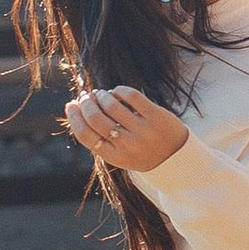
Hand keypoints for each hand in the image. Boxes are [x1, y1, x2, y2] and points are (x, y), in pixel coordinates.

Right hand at [63, 82, 187, 173]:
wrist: (178, 159)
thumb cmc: (143, 154)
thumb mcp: (121, 155)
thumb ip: (102, 139)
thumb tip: (77, 110)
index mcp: (115, 158)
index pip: (85, 136)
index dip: (74, 118)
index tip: (70, 105)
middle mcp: (128, 145)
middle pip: (96, 119)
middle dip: (86, 104)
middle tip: (85, 96)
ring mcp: (143, 130)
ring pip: (112, 106)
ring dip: (101, 96)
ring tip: (100, 94)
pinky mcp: (156, 116)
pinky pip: (132, 96)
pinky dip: (119, 90)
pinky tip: (116, 92)